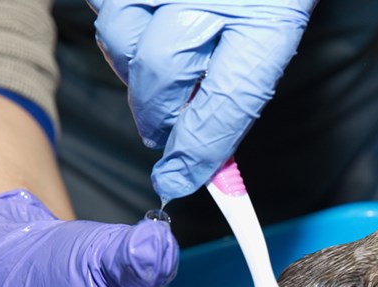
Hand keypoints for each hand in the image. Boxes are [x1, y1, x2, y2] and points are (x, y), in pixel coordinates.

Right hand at [87, 0, 314, 200]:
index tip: (177, 179)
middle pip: (161, 72)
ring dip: (134, 64)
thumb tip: (200, 151)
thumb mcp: (272, 28)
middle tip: (164, 131)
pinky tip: (146, 23)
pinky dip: (120, 22)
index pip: (228, 101)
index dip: (198, 149)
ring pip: (121, 36)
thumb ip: (238, 87)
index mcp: (267, 19)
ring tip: (161, 64)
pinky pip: (104, 3)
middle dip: (158, 113)